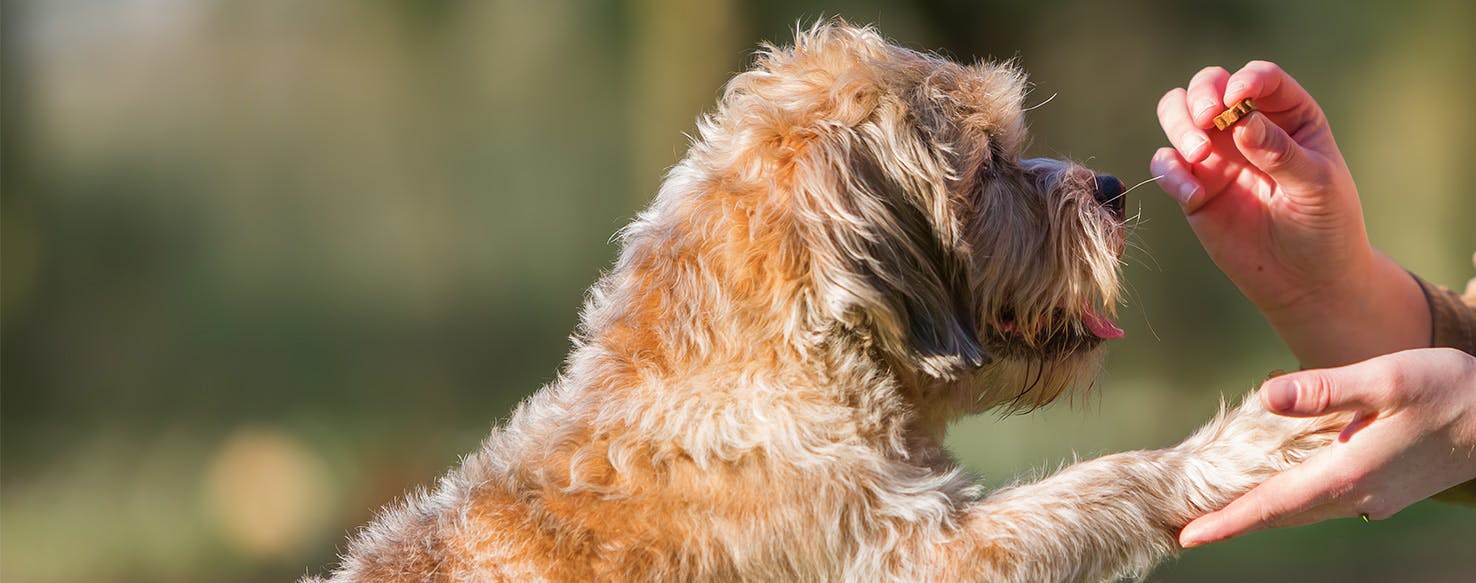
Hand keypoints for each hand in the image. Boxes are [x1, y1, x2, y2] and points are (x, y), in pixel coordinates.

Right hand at [1150, 61, 1427, 367]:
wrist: (1308, 282)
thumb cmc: (1326, 226)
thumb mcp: (1316, 185)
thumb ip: (1280, 152)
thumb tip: (1242, 122)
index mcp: (1288, 116)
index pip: (1261, 79)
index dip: (1245, 81)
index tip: (1237, 101)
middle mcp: (1246, 128)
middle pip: (1208, 87)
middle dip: (1200, 95)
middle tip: (1206, 119)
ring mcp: (1216, 157)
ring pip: (1177, 116)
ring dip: (1180, 126)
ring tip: (1198, 156)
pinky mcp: (1193, 189)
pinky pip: (1165, 166)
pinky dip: (1169, 174)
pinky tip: (1193, 196)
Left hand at [1179, 348, 1475, 546]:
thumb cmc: (1450, 389)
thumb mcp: (1387, 377)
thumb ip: (1325, 389)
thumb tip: (1268, 395)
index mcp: (1350, 472)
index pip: (1274, 505)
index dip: (1228, 521)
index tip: (1188, 536)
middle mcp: (1358, 496)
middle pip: (1282, 514)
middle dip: (1234, 521)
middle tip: (1185, 528)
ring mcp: (1374, 498)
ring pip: (1304, 509)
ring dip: (1261, 511)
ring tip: (1216, 512)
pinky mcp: (1385, 492)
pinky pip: (1325, 500)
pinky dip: (1292, 499)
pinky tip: (1276, 485)